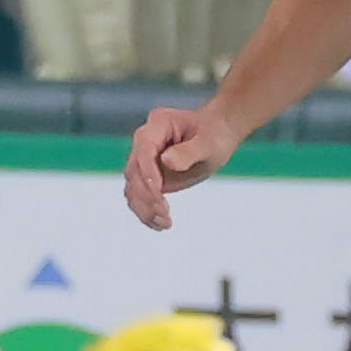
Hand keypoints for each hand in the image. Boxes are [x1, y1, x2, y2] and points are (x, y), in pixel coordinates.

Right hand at [124, 103, 235, 229]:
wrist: (217, 135)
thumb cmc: (214, 134)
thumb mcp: (209, 142)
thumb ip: (189, 151)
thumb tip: (166, 161)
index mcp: (158, 125)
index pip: (144, 150)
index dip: (148, 172)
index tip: (160, 192)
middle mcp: (145, 142)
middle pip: (134, 171)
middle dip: (147, 195)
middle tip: (166, 213)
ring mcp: (145, 160)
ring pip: (132, 187)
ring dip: (144, 208)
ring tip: (165, 223)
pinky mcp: (149, 177)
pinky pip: (139, 196)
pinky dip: (146, 212)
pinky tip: (161, 225)